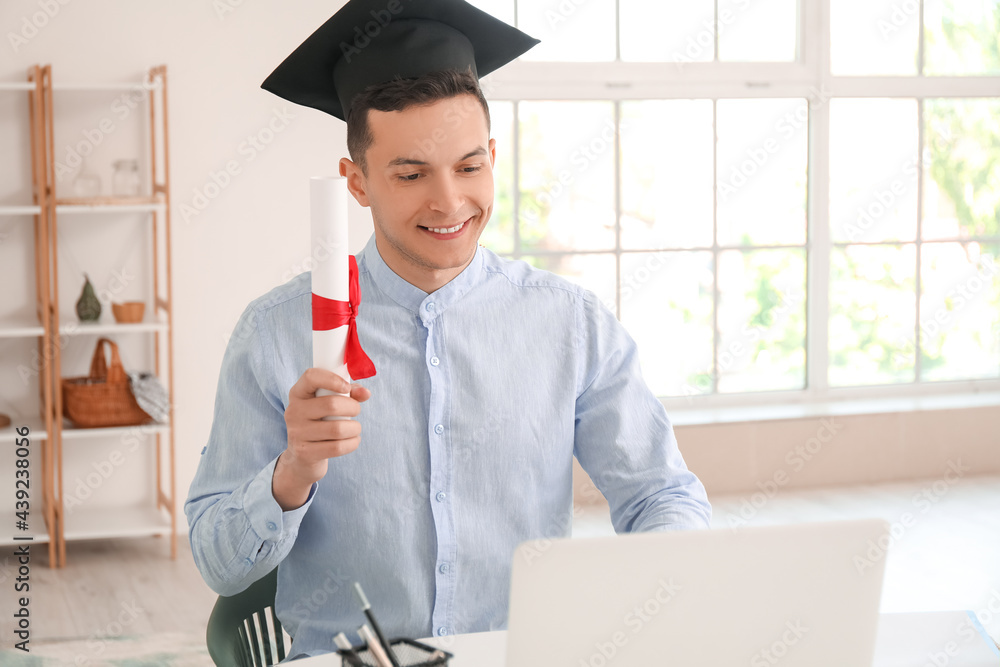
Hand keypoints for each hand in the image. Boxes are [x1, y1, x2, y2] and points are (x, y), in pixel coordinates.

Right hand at [273, 368, 371, 509]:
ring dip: (355, 428)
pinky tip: (352, 440)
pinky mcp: (305, 453)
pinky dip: (352, 443)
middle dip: (353, 407)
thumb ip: (349, 393)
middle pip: (332, 404)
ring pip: (337, 429)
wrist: (302, 457)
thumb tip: (365, 393)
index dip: (333, 379)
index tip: (347, 387)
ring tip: (355, 428)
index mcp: (298, 394)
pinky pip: (337, 447)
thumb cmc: (320, 422)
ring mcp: (297, 433)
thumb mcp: (330, 404)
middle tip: (356, 411)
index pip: (311, 377)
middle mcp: (293, 411)